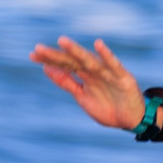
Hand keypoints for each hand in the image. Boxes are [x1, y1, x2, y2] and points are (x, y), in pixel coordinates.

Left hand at [31, 35, 146, 129]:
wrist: (130, 120)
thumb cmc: (107, 107)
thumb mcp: (81, 96)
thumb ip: (66, 82)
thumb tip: (46, 68)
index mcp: (83, 75)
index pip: (64, 65)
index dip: (49, 60)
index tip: (32, 55)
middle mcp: (94, 71)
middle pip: (72, 61)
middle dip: (56, 55)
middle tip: (38, 49)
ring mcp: (108, 73)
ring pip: (89, 61)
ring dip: (76, 51)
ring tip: (62, 42)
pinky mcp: (123, 77)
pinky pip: (113, 64)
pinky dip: (106, 55)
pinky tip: (98, 45)